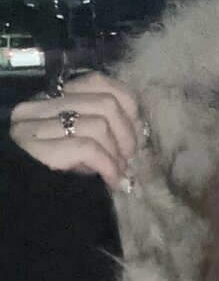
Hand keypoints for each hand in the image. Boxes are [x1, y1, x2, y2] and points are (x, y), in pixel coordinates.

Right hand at [9, 71, 141, 191]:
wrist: (20, 198)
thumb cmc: (53, 171)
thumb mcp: (76, 142)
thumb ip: (98, 126)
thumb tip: (134, 129)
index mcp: (51, 97)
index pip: (97, 82)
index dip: (126, 105)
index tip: (135, 129)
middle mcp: (40, 105)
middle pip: (105, 103)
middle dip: (127, 133)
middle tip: (128, 158)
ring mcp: (35, 125)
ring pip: (99, 125)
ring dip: (117, 153)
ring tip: (118, 171)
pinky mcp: (38, 148)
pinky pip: (88, 148)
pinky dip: (108, 166)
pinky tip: (111, 181)